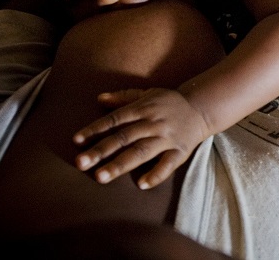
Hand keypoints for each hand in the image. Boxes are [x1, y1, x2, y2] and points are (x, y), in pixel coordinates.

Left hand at [73, 88, 211, 189]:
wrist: (201, 108)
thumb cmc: (169, 103)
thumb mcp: (148, 94)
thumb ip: (124, 97)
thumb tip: (100, 99)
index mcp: (144, 108)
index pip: (115, 119)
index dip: (95, 129)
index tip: (77, 141)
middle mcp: (153, 123)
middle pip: (124, 137)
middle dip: (101, 150)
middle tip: (80, 163)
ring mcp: (167, 138)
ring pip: (141, 152)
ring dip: (120, 165)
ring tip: (100, 177)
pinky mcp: (180, 151)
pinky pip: (168, 164)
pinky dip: (156, 174)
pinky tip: (141, 185)